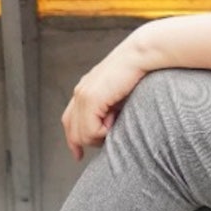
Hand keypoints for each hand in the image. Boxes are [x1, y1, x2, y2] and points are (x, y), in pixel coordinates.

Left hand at [62, 30, 150, 157]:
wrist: (140, 55)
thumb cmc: (136, 73)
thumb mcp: (117, 96)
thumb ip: (109, 110)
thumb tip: (108, 128)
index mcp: (84, 90)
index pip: (69, 121)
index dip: (73, 140)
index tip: (78, 156)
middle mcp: (80, 92)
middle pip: (72, 131)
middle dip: (88, 141)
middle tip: (110, 136)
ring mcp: (83, 95)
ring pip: (81, 134)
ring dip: (100, 135)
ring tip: (116, 120)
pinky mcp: (91, 99)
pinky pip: (90, 131)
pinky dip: (103, 131)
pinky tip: (116, 117)